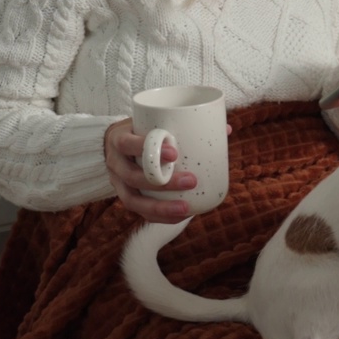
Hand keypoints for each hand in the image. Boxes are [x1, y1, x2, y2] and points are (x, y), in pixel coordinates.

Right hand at [104, 119, 233, 222]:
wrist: (112, 145)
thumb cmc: (139, 130)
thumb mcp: (151, 121)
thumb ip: (182, 124)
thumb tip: (226, 128)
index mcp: (119, 139)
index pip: (128, 144)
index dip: (146, 148)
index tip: (174, 152)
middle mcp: (115, 163)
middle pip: (134, 177)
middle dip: (163, 182)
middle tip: (191, 181)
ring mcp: (117, 183)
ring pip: (134, 201)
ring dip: (161, 207)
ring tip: (186, 209)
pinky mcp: (125, 197)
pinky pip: (140, 212)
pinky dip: (160, 216)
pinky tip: (180, 216)